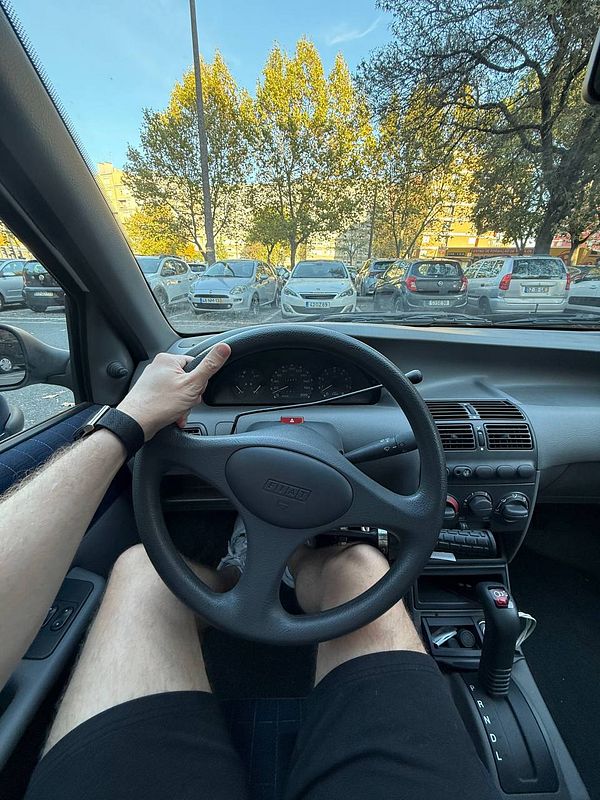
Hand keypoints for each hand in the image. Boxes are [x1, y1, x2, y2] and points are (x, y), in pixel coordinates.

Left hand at [116, 344, 230, 439]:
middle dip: (190, 395)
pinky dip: (173, 408)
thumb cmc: (160, 404)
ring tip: (178, 412)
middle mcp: (158, 367)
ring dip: (183, 405)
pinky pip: (168, 399)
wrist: (136, 422)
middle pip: (187, 379)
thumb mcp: (192, 384)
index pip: (195, 364)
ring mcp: (152, 381)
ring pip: (178, 392)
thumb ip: (210, 366)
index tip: (195, 390)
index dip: (199, 381)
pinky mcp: (149, 394)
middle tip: (185, 402)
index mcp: (168, 359)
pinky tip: (173, 416)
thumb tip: (224, 348)